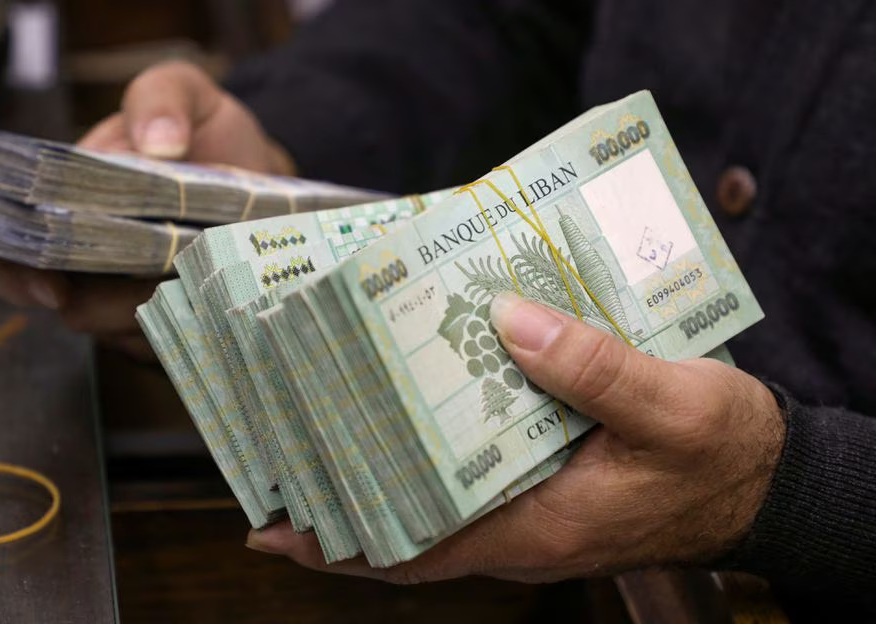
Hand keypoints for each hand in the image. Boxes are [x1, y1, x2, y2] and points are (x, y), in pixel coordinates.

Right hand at [0, 61, 296, 359]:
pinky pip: (179, 346)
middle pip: (75, 309)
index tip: (53, 287)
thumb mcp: (187, 93)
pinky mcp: (181, 330)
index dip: (10, 274)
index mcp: (66, 208)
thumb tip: (159, 143)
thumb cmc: (211, 135)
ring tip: (209, 272)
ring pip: (131, 335)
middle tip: (168, 272)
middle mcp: (90, 266)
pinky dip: (201, 322)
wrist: (267, 175)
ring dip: (167, 309)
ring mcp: (134, 304)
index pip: (2, 255)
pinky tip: (227, 292)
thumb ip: (162, 97)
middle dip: (117, 299)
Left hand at [246, 292, 785, 583]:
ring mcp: (532, 504)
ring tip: (334, 410)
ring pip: (437, 493)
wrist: (767, 477)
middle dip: (347, 492)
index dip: (343, 544)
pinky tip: (423, 392)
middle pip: (410, 520)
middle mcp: (521, 524)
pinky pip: (474, 468)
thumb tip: (512, 323)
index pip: (416, 551)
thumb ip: (596, 369)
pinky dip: (439, 441)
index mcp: (537, 525)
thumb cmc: (724, 456)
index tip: (276, 527)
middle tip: (289, 443)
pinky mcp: (547, 479)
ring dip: (387, 461)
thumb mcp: (672, 408)